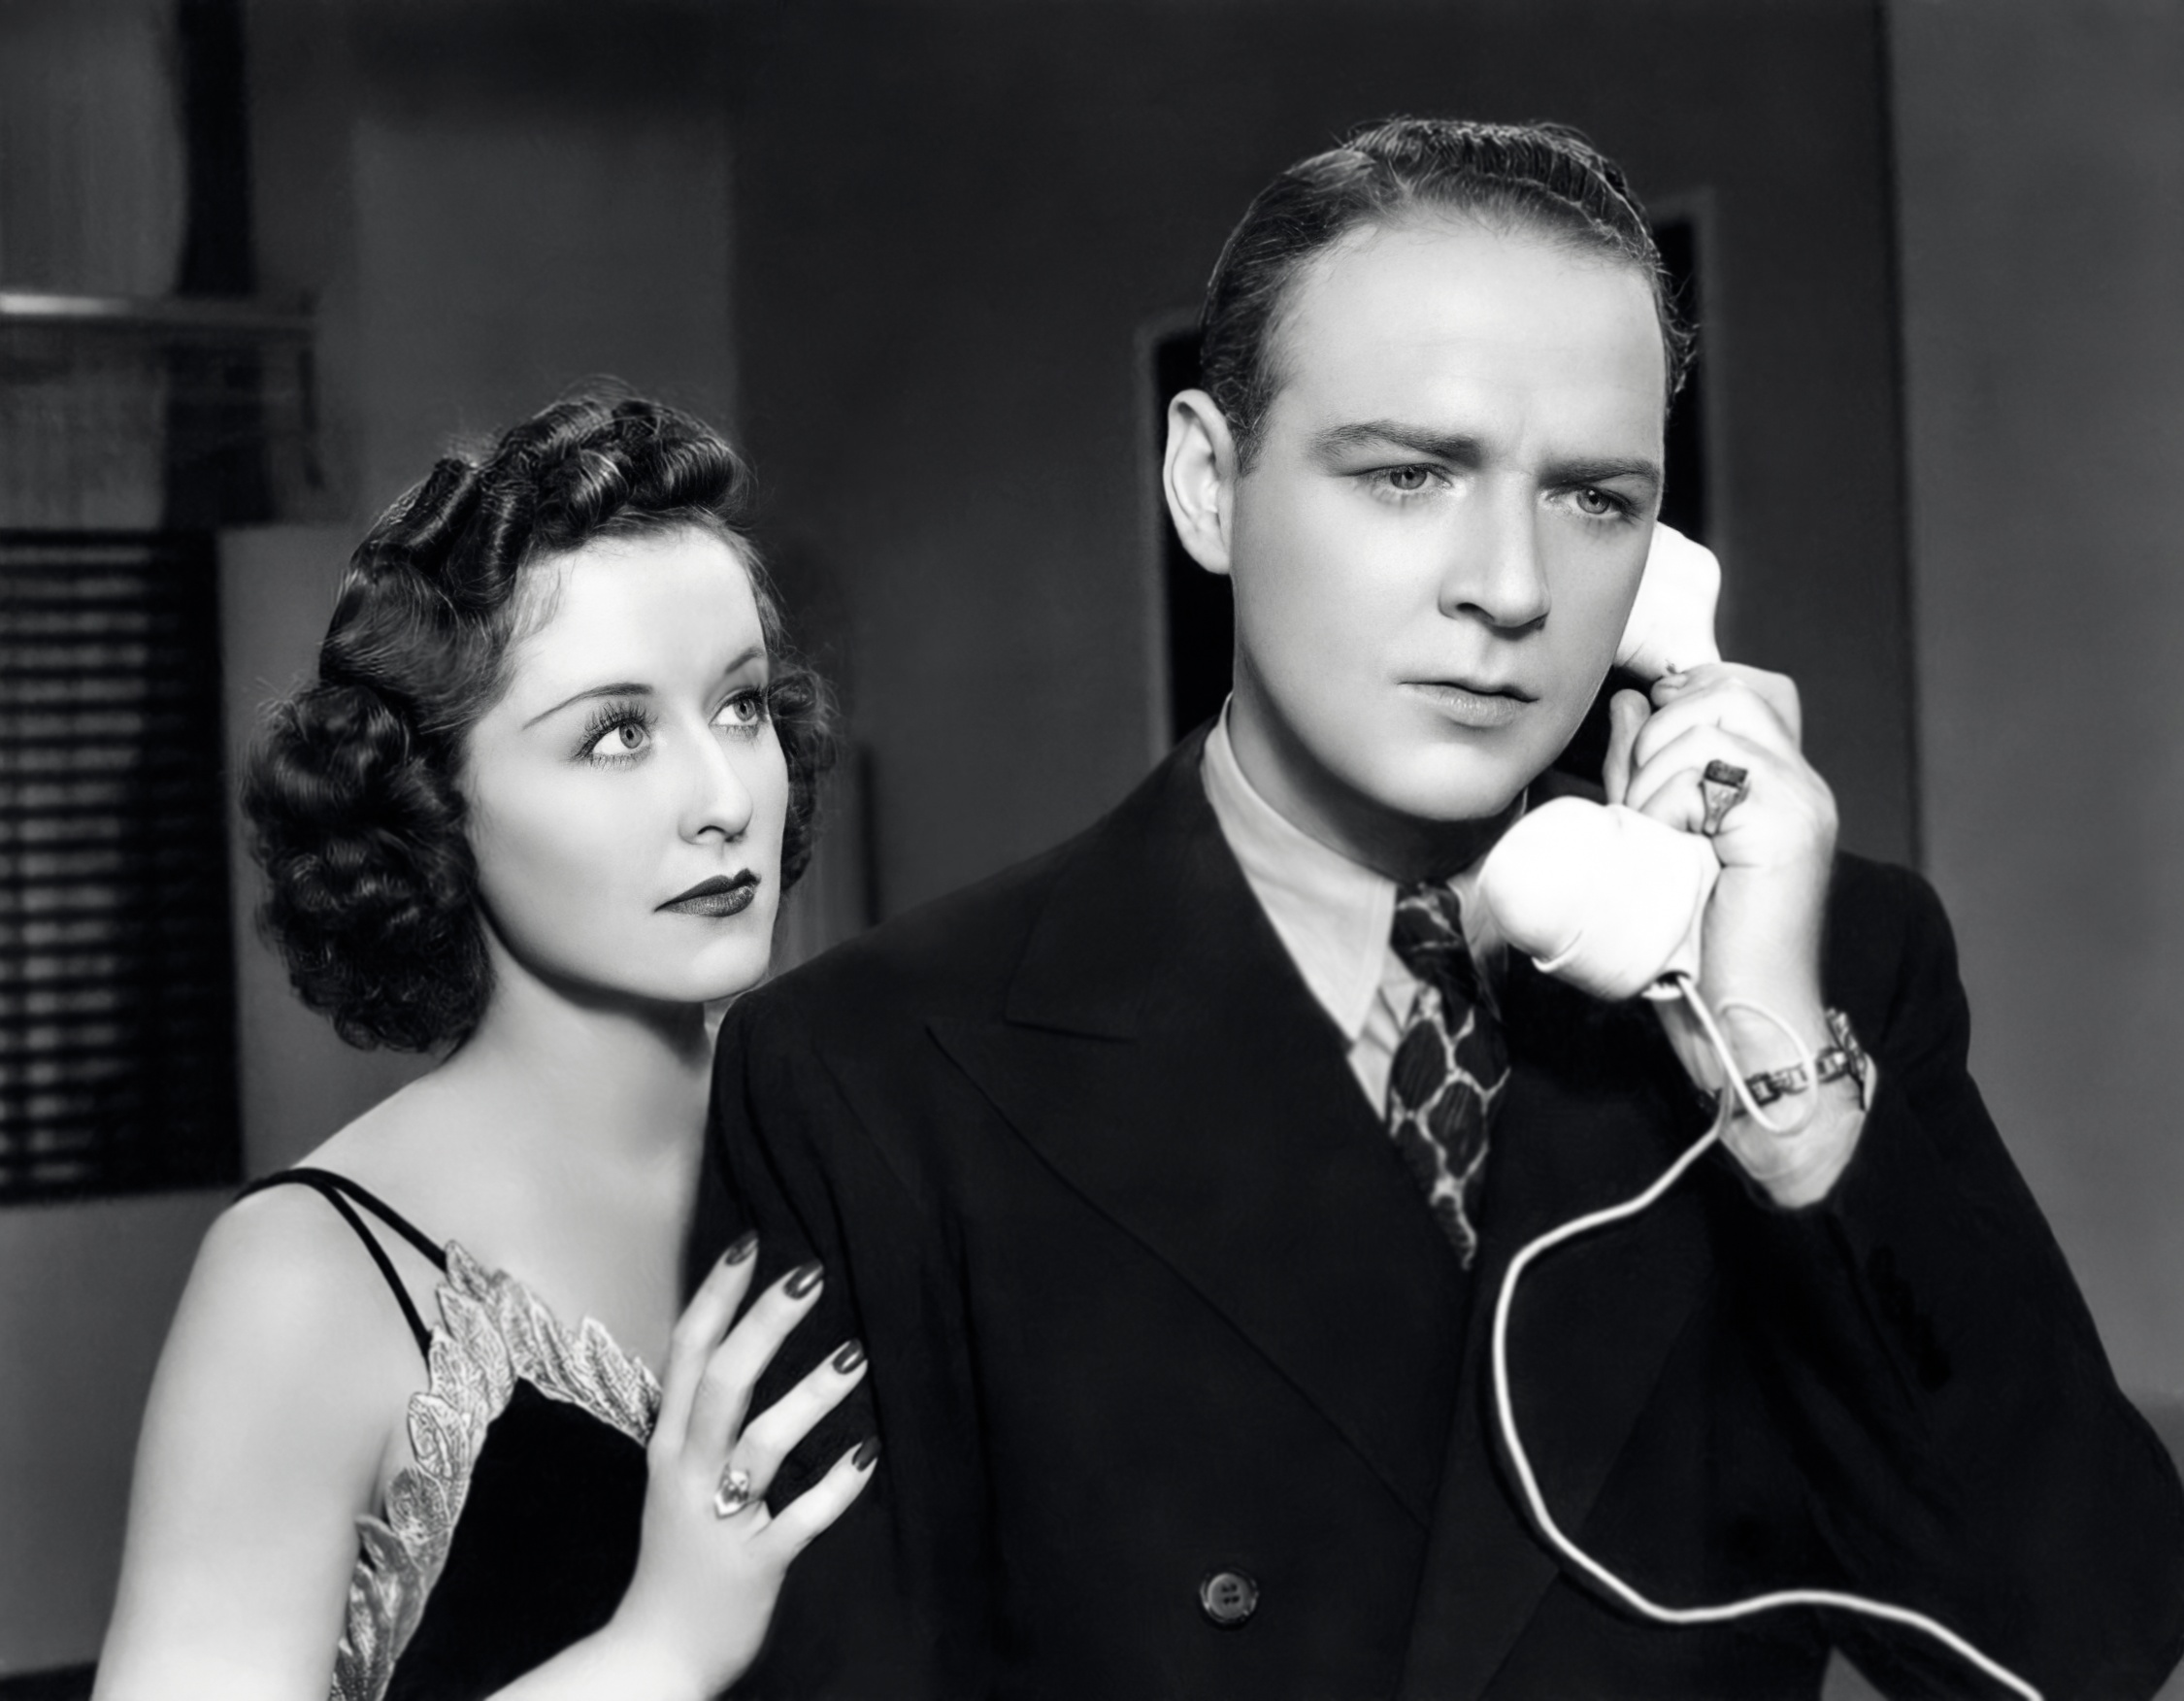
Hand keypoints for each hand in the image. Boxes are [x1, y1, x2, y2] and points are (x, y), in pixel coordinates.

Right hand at [600, 1240, 875, 1698]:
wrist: (652, 1656)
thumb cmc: (675, 1555)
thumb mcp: (675, 1475)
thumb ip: (702, 1418)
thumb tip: (738, 1345)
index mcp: (669, 1446)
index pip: (687, 1355)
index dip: (715, 1297)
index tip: (749, 1244)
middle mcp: (688, 1473)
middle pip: (721, 1385)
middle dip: (764, 1325)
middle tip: (811, 1274)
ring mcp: (718, 1520)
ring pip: (760, 1446)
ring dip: (808, 1398)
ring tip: (856, 1357)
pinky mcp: (753, 1566)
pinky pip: (797, 1521)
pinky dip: (834, 1488)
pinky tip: (868, 1455)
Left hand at [1603, 663, 1861, 1205]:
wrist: (1742, 1021)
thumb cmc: (1697, 944)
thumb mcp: (1659, 835)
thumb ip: (1645, 769)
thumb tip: (1627, 702)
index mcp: (1780, 780)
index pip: (1739, 685)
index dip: (1682, 698)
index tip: (1643, 751)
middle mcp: (1802, 782)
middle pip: (1721, 691)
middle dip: (1658, 737)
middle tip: (1644, 807)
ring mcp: (1802, 801)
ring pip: (1706, 728)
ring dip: (1655, 779)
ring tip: (1654, 836)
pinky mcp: (1789, 827)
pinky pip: (1706, 776)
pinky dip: (1667, 806)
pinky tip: (1668, 849)